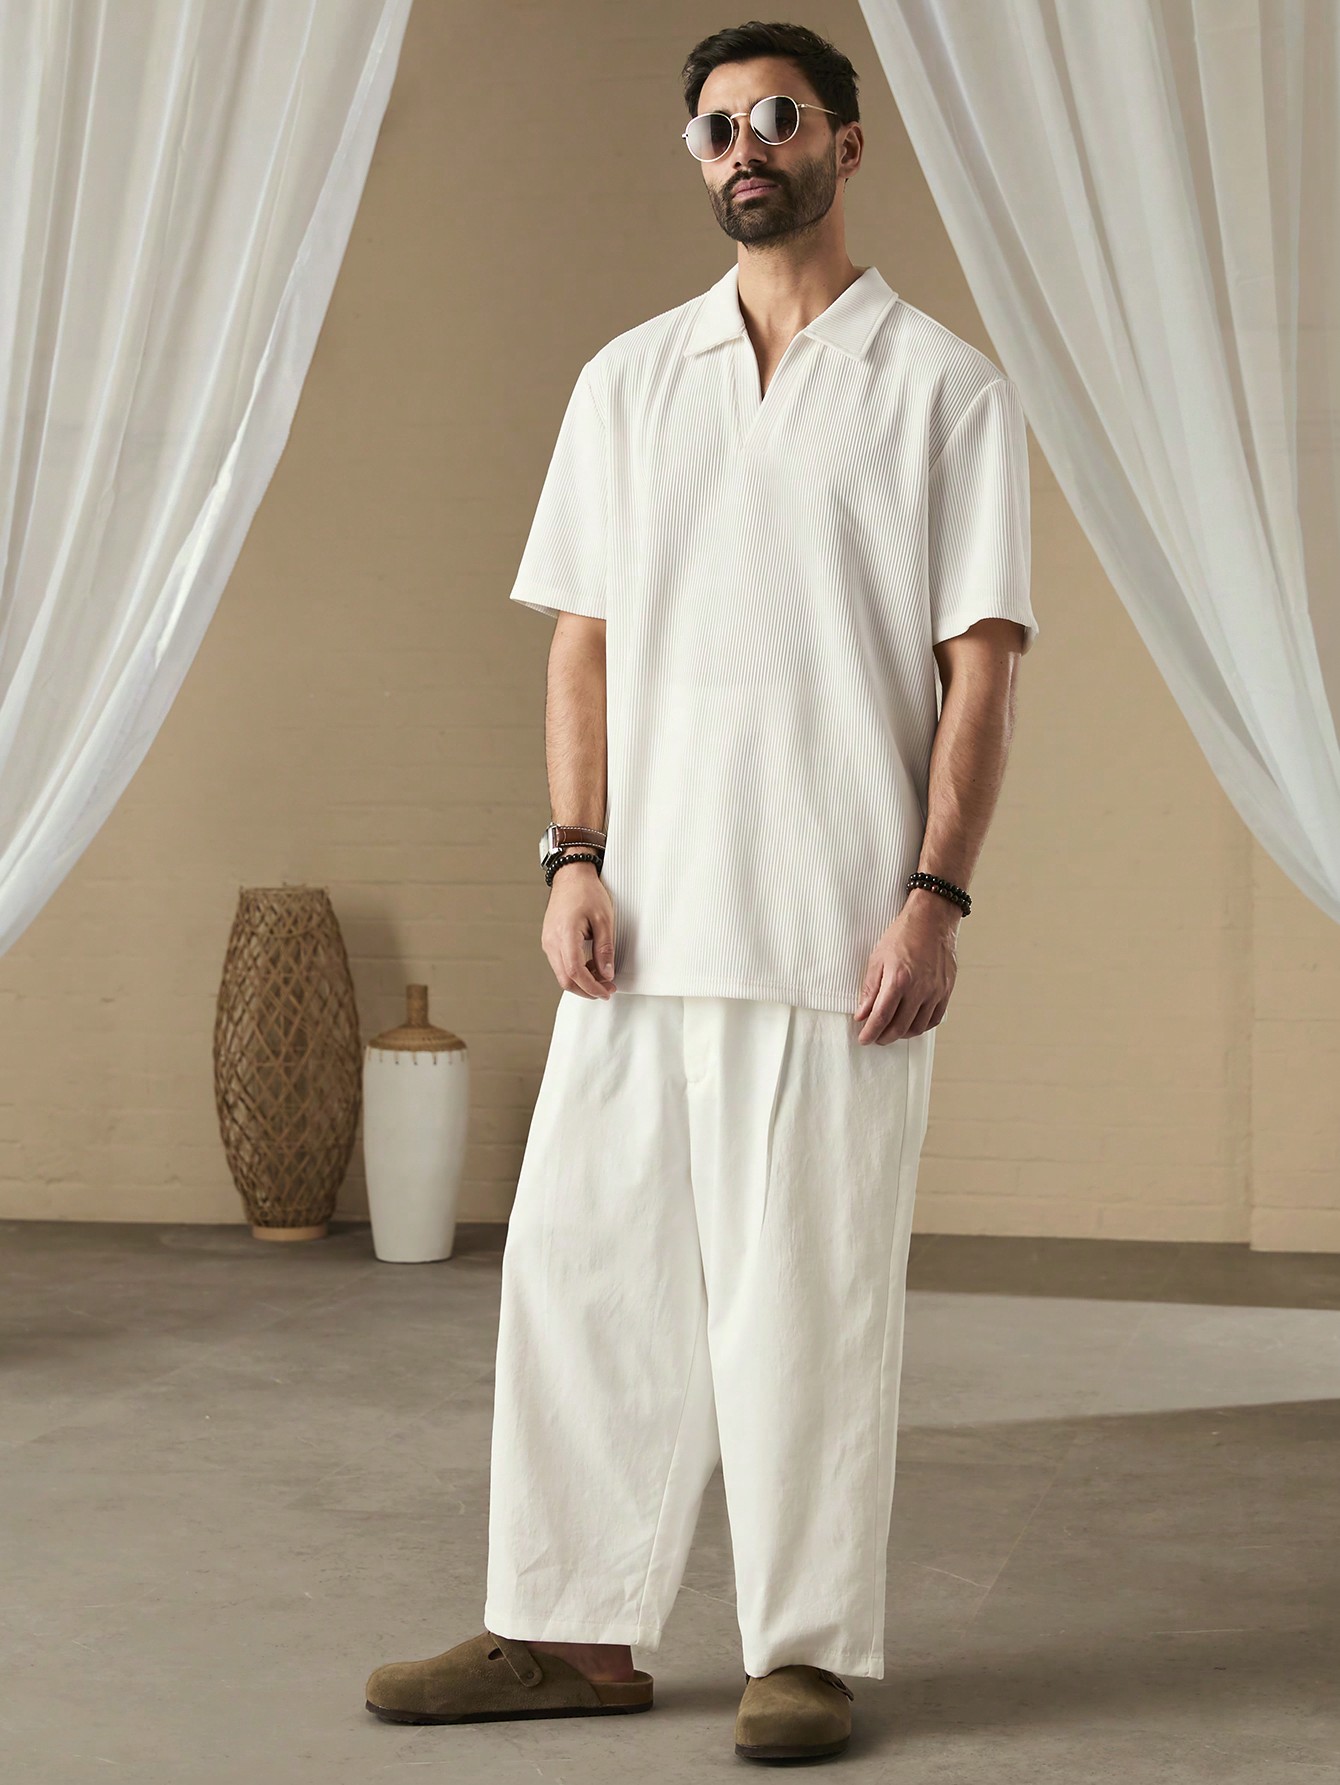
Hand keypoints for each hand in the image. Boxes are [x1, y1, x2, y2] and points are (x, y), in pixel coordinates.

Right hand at [542, 862, 617, 998]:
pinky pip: (560, 964)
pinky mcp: (549, 941)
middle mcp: (551, 941)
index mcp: (565, 935)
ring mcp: (548, 942)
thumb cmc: (587, 892)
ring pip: (562, 974)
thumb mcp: (604, 920)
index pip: (575, 972)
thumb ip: (605, 950)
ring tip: (602, 977)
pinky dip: (575, 971)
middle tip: (607, 989)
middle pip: (565, 979)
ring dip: (582, 981)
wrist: (571, 876)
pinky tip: (590, 966)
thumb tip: (606, 975)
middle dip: (587, 990)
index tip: (607, 992)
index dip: (592, 987)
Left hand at [853, 892, 958, 1043]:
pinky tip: (911, 1022)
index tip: (864, 1039)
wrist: (932, 920)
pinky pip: (934, 1019)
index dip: (870, 1032)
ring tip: (891, 1030)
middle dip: (884, 1037)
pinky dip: (921, 1026)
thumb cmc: (903, 935)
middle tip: (875, 1037)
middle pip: (899, 1026)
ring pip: (918, 1027)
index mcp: (898, 980)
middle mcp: (919, 989)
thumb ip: (870, 989)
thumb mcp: (877, 959)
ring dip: (902, 1034)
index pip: (881, 1017)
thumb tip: (862, 1014)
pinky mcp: (946, 991)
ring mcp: (935, 991)